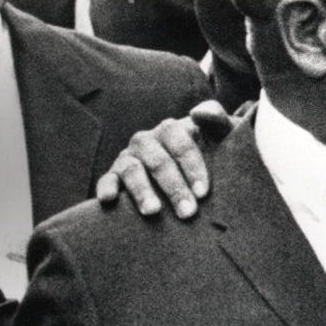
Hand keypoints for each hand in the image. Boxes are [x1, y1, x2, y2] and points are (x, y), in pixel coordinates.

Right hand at [93, 101, 232, 218]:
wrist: (195, 163)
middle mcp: (147, 141)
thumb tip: (197, 113)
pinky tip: (108, 200)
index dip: (192, 168)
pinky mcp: (114, 174)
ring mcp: (129, 157)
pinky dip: (106, 188)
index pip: (180, 144)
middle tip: (188, 212)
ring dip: (142, 190)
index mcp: (171, 130)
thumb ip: (216, 119)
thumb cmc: (211, 150)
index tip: (203, 193)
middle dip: (174, 187)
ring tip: (154, 211)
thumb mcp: (219, 133)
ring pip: (132, 170)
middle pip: (158, 161)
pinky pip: (107, 179)